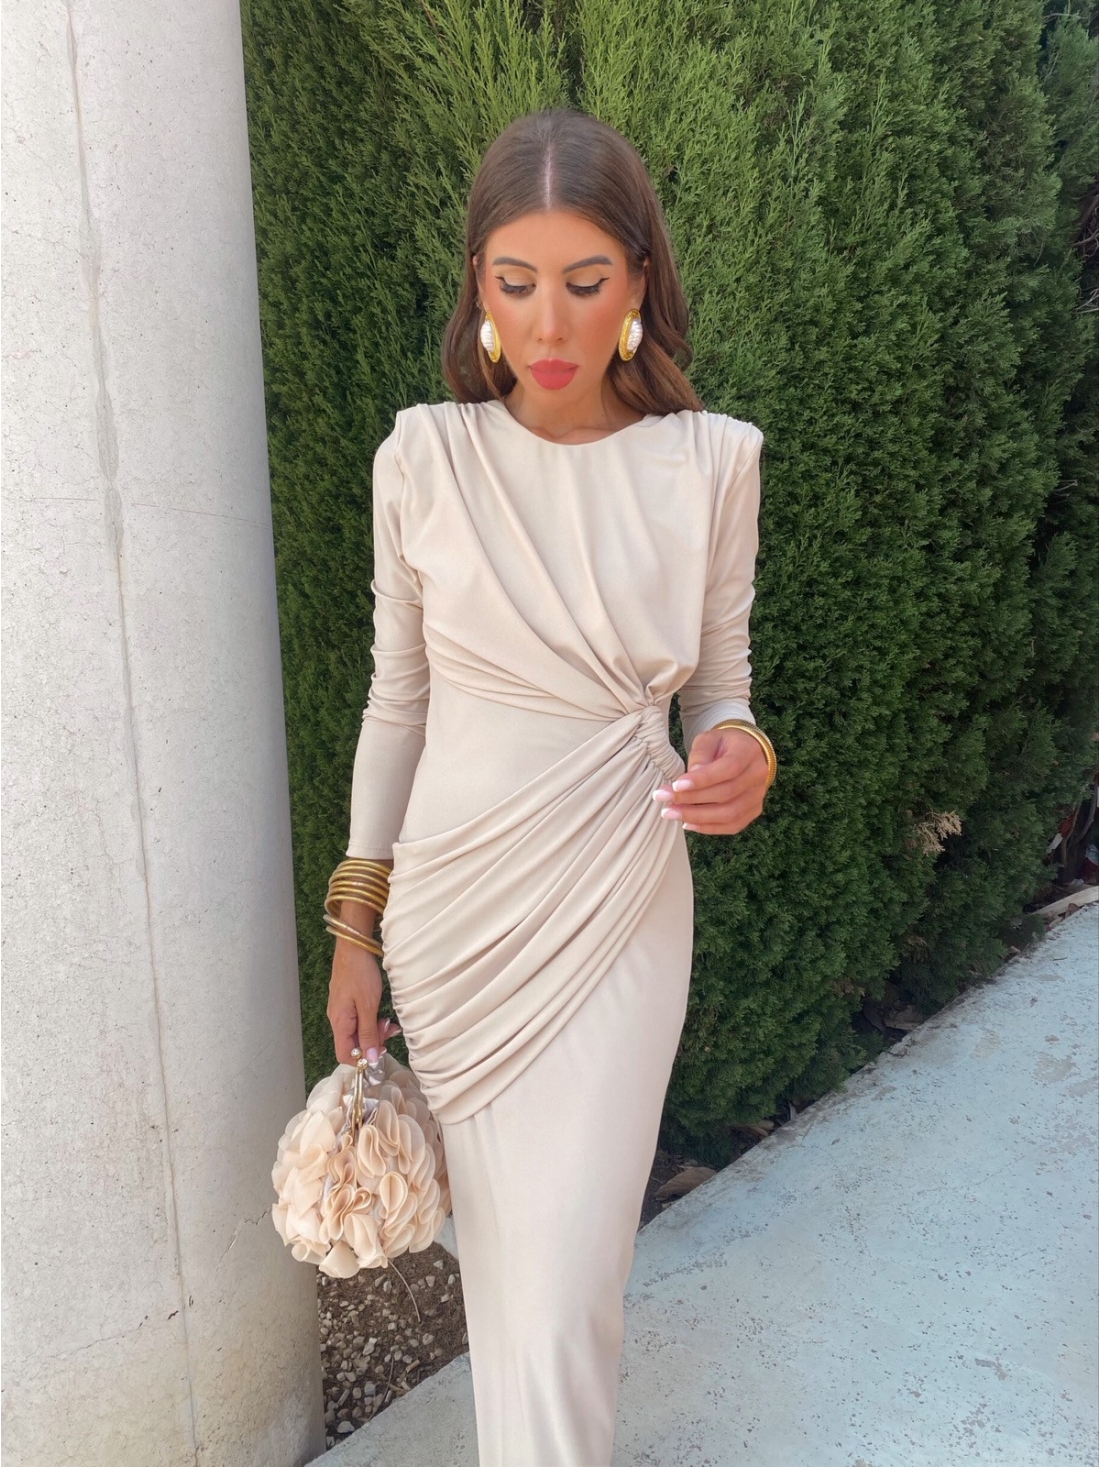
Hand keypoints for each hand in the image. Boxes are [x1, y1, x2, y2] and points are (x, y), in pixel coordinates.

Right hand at [327, 939, 401, 1063]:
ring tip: (388, 1022)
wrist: (354, 947)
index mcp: (339, 1022)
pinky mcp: (346, 1002)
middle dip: (372, 1042)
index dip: (362, 1059)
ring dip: (374, 1031)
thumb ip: (368, 1033)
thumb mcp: (368, 1006)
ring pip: (357, 1032)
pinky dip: (371, 1021)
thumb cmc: (361, 974)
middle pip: (352, 1044)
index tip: (381, 1051)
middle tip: (389, 1030)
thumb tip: (370, 1060)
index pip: (344, 1055)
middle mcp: (336, 1019)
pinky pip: (358, 1020)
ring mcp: (341, 1010)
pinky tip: (382, 1015)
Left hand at [651, 725, 769, 834]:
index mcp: (748, 752)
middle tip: (664, 799)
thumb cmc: (723, 744)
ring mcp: (758, 795)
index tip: (677, 785)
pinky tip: (688, 823)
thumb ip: (700, 754)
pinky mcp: (753, 810)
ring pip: (729, 814)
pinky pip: (732, 825)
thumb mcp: (709, 739)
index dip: (702, 780)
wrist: (745, 752)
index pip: (728, 769)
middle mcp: (757, 775)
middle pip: (726, 794)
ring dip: (697, 817)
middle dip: (692, 800)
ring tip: (671, 813)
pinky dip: (709, 827)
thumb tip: (691, 775)